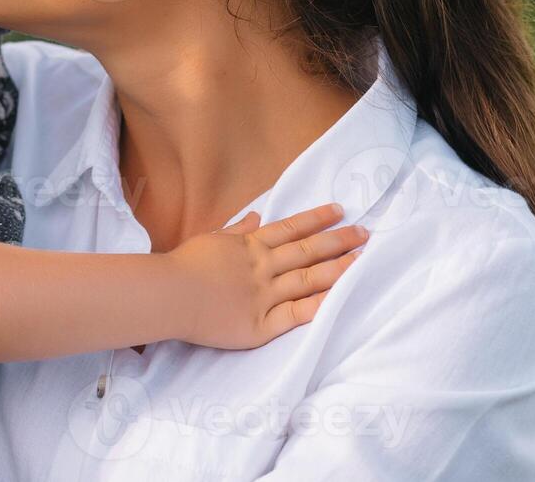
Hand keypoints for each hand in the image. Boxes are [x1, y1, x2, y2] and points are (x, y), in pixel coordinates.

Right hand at [165, 202, 366, 348]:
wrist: (169, 295)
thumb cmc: (183, 266)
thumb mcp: (211, 239)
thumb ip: (238, 229)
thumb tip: (257, 216)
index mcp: (250, 245)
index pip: (291, 228)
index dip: (317, 218)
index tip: (340, 211)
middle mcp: (263, 266)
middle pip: (308, 250)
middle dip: (339, 240)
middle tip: (365, 233)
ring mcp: (265, 294)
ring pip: (310, 278)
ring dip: (338, 268)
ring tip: (362, 259)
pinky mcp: (262, 324)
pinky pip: (298, 313)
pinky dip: (320, 305)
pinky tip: (341, 297)